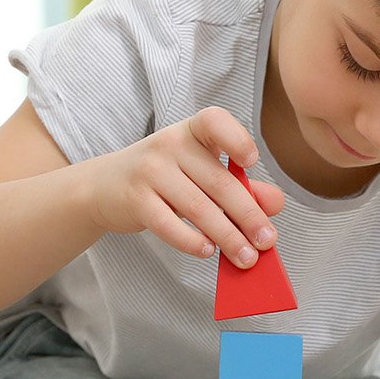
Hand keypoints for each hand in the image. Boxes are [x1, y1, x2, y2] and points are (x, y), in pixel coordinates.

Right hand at [85, 106, 284, 266]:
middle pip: (218, 181)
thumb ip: (240, 185)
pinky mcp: (135, 200)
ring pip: (198, 208)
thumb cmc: (163, 176)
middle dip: (248, 215)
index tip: (252, 162)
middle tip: (267, 240)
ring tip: (246, 257)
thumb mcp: (199, 171)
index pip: (214, 121)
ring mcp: (149, 171)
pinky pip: (168, 224)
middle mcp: (169, 145)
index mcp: (191, 131)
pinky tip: (208, 251)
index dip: (236, 138)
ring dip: (227, 237)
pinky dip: (191, 241)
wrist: (104, 186)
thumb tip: (275, 204)